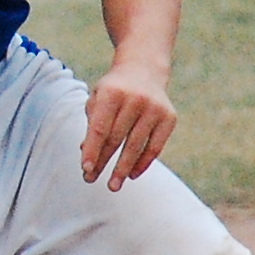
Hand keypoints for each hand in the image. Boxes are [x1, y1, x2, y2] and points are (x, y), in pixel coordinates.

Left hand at [82, 55, 175, 189]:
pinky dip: (143, 163)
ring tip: (113, 185)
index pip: (100, 128)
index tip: (85, 169)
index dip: (92, 150)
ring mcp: (154, 108)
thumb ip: (92, 124)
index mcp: (112, 92)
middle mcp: (134, 99)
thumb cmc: (114, 90)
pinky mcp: (169, 117)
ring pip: (136, 146)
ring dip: (123, 169)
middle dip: (103, 162)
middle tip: (91, 180)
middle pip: (116, 139)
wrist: (144, 69)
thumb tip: (87, 155)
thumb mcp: (98, 98)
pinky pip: (155, 147)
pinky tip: (132, 175)